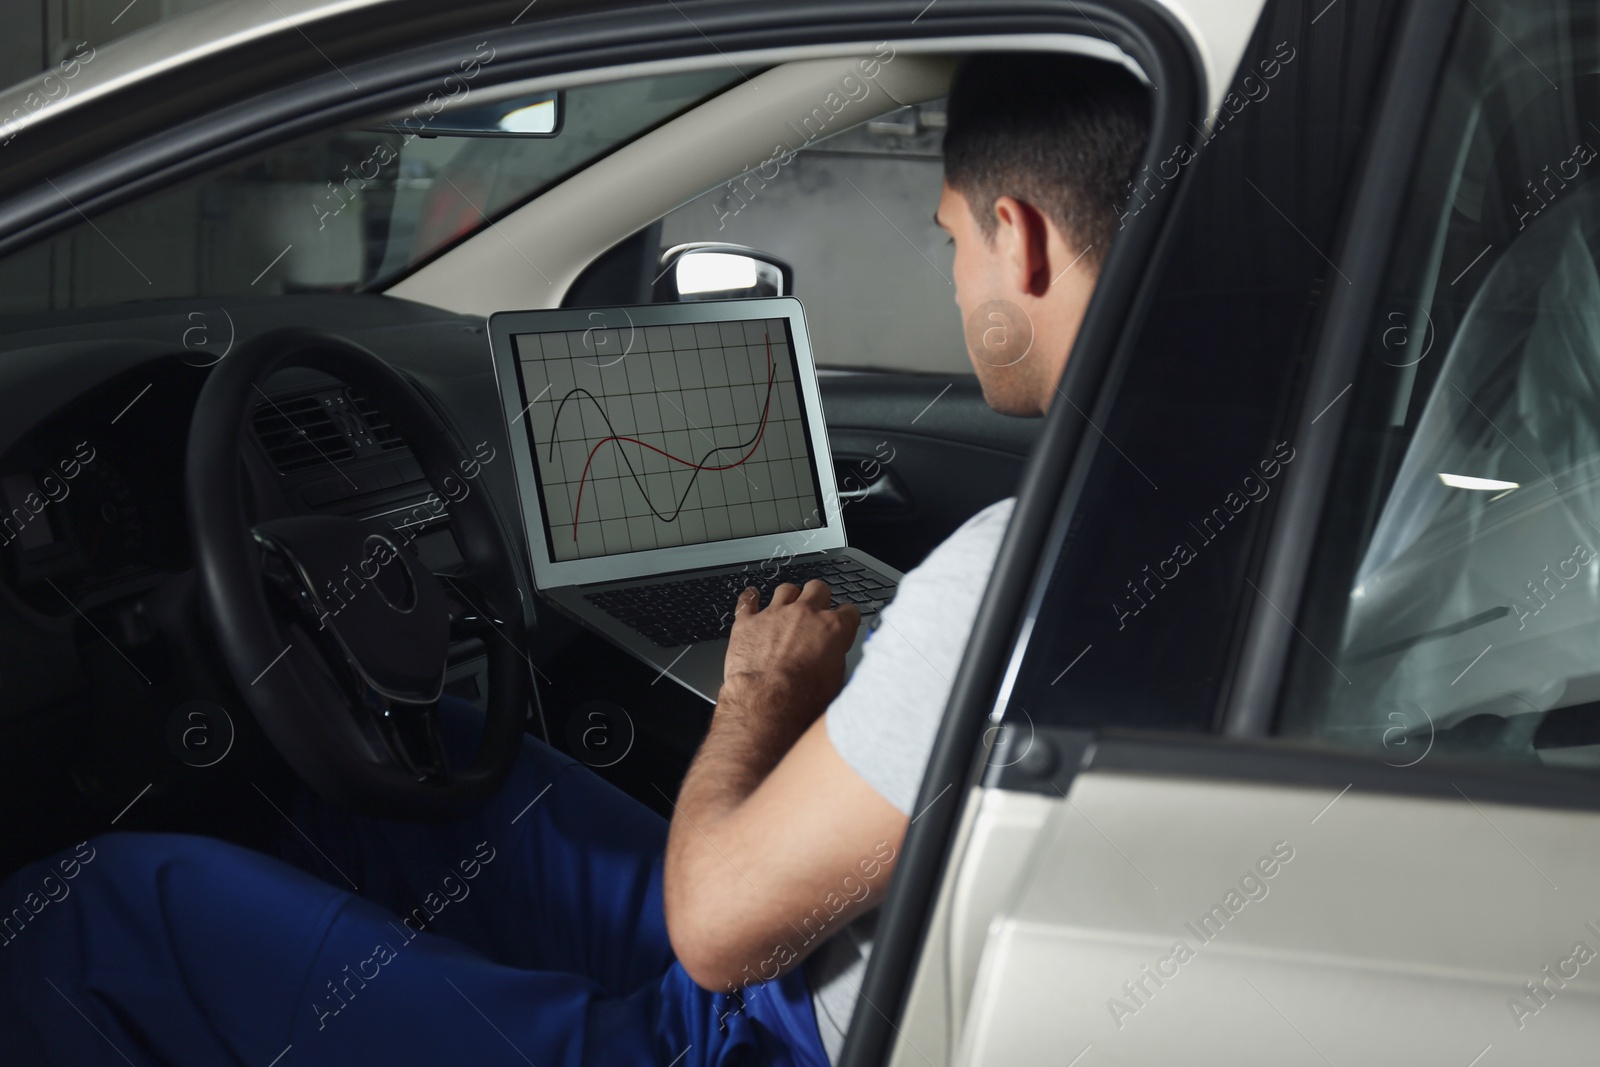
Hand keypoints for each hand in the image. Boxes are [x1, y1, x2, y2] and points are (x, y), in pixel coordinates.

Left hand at [720, 580, 861, 730]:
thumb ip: (836, 659)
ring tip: (786, 608)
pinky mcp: (748, 622)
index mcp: (832, 628)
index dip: (847, 618)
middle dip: (818, 597)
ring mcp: (775, 615)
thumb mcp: (836, 682)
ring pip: (786, 589)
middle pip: (818, 588)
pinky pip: (747, 600)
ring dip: (788, 597)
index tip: (843, 623)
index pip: (849, 611)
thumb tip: (834, 658)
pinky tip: (752, 597)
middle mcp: (805, 614)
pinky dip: (750, 598)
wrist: (767, 703)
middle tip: (815, 611)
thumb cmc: (802, 699)